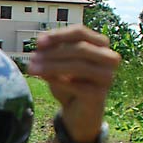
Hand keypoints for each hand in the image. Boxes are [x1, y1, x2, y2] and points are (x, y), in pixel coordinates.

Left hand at [28, 25, 120, 140]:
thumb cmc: (70, 81)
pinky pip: (76, 85)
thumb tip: (40, 44)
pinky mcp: (100, 94)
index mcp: (101, 44)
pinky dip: (58, 81)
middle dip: (53, 53)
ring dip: (52, 66)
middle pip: (80, 48)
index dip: (58, 35)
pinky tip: (43, 78)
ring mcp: (107, 76)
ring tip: (33, 69)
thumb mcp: (59, 62)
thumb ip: (52, 51)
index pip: (80, 32)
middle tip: (32, 59)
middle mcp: (109, 58)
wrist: (79, 110)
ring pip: (79, 66)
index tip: (38, 42)